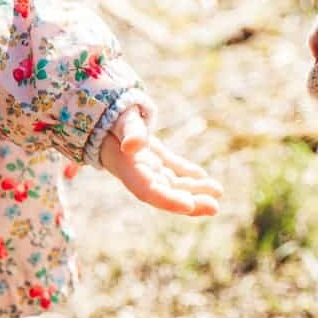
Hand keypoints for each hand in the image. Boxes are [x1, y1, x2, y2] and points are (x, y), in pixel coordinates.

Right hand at [98, 109, 221, 216]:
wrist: (99, 110)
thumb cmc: (111, 113)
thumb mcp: (121, 120)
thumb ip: (129, 131)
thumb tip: (134, 145)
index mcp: (127, 167)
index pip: (148, 191)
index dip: (169, 200)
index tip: (189, 206)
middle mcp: (136, 171)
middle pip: (165, 192)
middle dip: (189, 201)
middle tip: (215, 207)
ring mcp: (144, 165)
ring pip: (171, 182)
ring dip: (193, 189)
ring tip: (217, 191)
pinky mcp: (151, 155)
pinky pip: (171, 168)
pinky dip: (186, 173)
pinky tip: (203, 176)